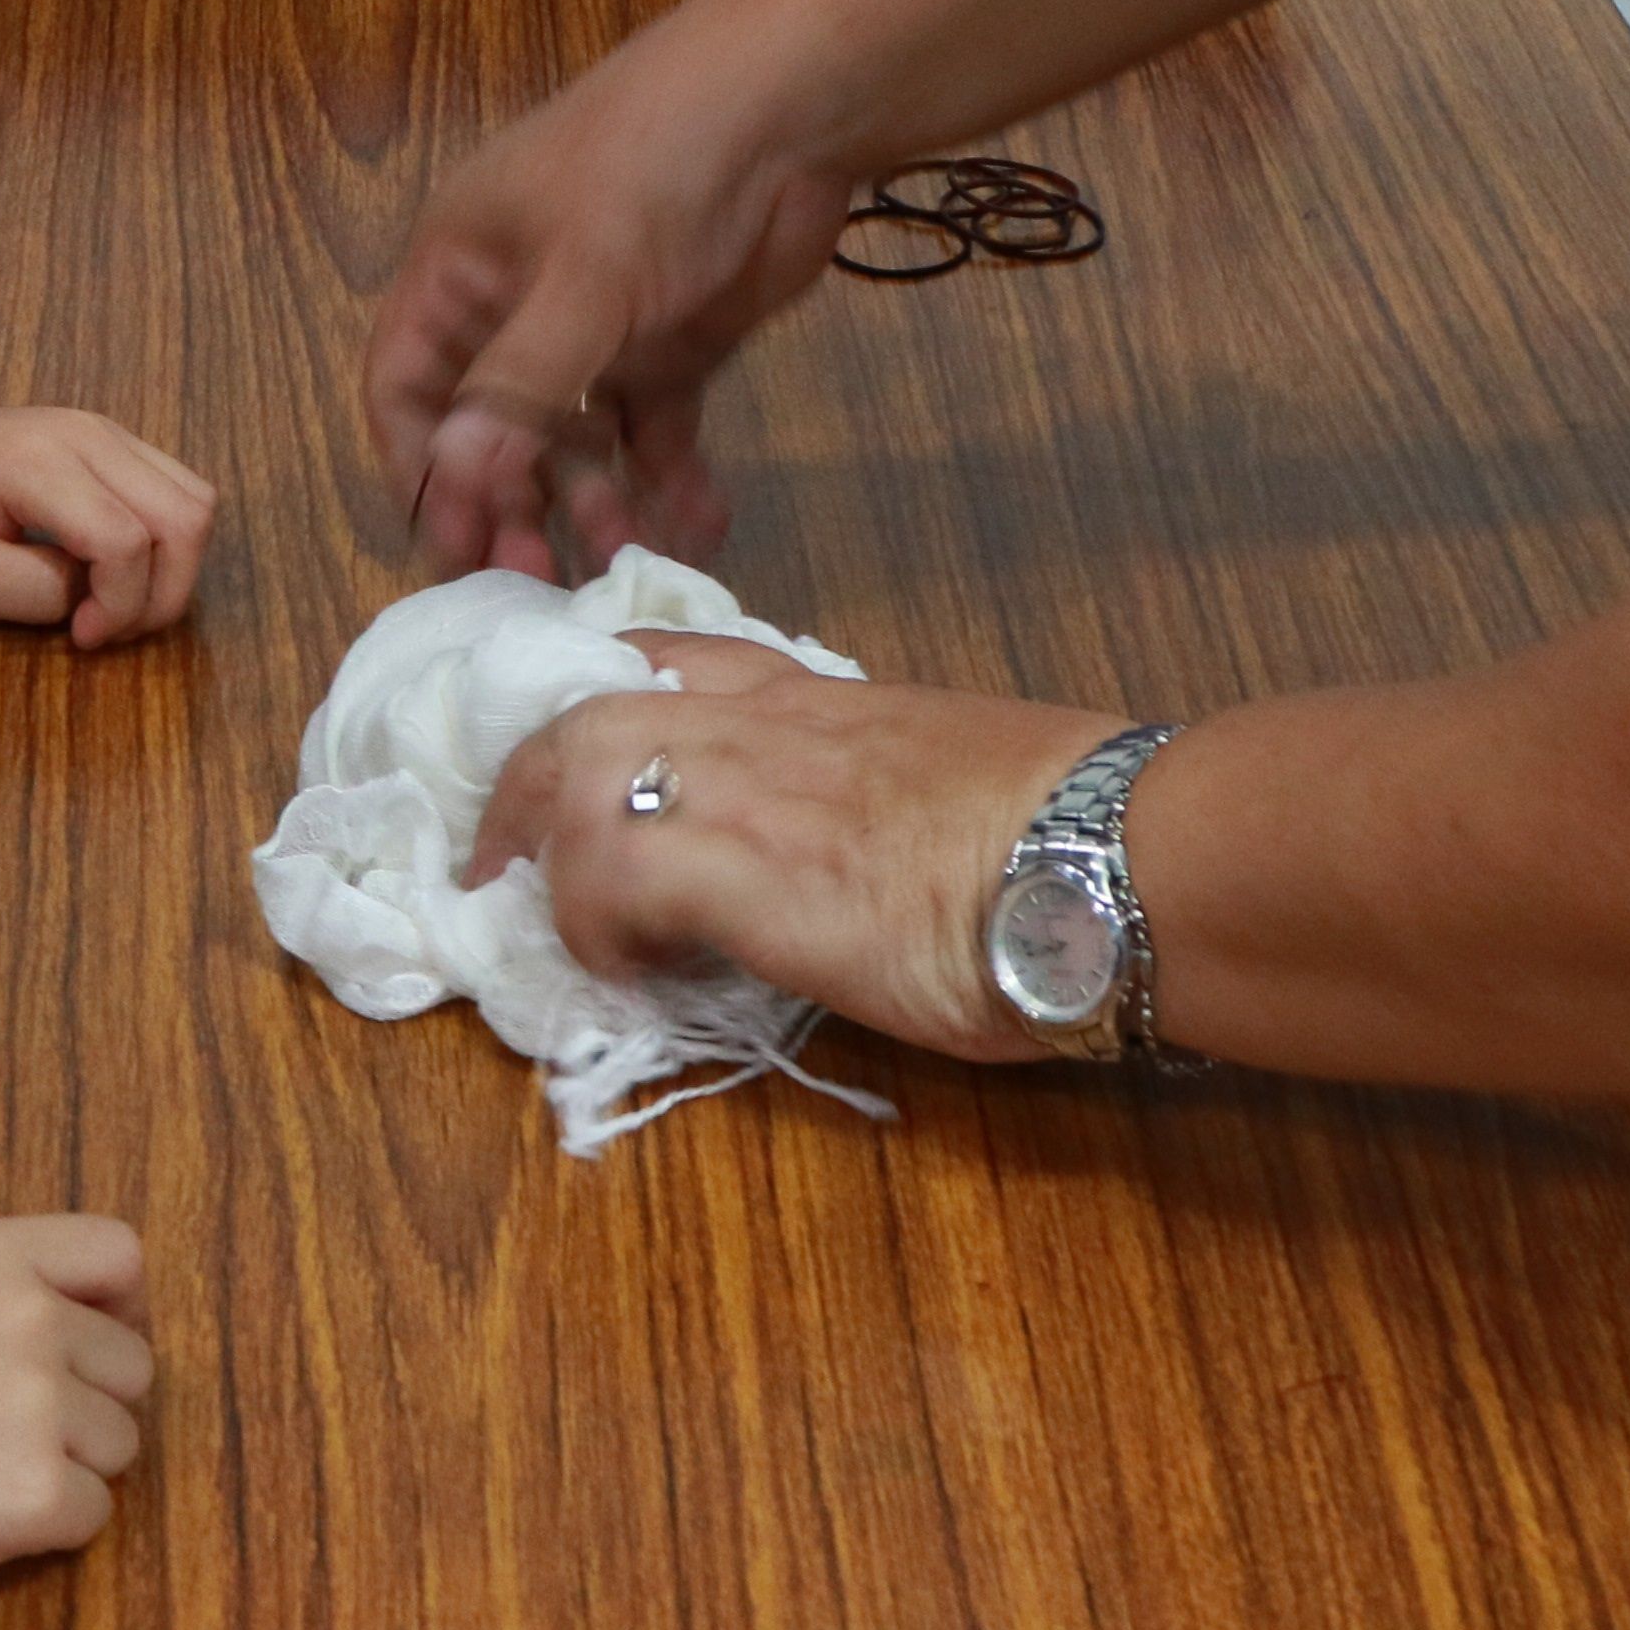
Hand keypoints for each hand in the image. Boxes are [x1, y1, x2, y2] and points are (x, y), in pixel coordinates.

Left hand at [0, 393, 216, 646]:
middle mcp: (87, 434)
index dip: (119, 606)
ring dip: (173, 570)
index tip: (76, 638)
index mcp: (37, 462)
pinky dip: (165, 544)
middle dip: (163, 593)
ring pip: (195, 502)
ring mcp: (104, 431)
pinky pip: (175, 492)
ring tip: (113, 605)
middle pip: (186, 517)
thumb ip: (26, 591)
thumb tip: (92, 596)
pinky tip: (111, 573)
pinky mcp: (109, 441)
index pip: (127, 539)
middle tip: (103, 631)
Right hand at [0, 1216, 153, 1626]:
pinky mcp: (34, 1492)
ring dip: (66, 1476)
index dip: (115, 1312)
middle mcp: (27, 1312)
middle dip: (85, 1410)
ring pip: (118, 1448)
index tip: (82, 1356)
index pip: (119, 1255)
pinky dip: (43, 1538)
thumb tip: (71, 1337)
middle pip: (130, 1368)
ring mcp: (37, 1402)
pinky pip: (91, 1519)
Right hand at [362, 28, 867, 580]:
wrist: (793, 107)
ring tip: (627, 558)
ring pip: (575, 442)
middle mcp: (517, 303)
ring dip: (593, 504)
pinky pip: (655, 430)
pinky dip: (670, 478)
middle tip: (539, 574)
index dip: (424, 468)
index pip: (408, 387)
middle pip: (492, 428)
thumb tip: (448, 485)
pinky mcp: (673, 343)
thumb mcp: (583, 276)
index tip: (456, 544)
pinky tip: (698, 526)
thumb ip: (519, 386)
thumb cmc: (656, 169)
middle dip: (512, 501)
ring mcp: (599, 326)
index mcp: (461, 270)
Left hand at [463, 632, 1122, 1062]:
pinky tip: (633, 974)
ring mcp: (753, 778)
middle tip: (509, 858)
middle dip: (531, 775)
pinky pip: (604, 863)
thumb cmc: (1084, 843)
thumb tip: (899, 867)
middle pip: (599, 697)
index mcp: (838, 702)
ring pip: (576, 757)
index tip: (584, 755)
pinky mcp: (740, 861)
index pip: (688, 655)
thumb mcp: (974, 792)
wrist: (1120, 860)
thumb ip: (905, 808)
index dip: (616, 699)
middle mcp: (777, 720)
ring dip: (543, 843)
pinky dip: (592, 920)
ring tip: (559, 928)